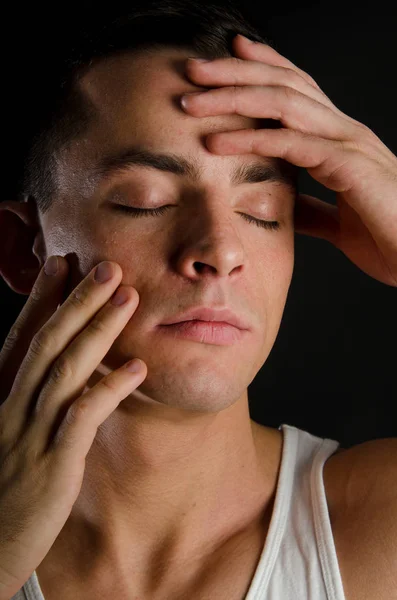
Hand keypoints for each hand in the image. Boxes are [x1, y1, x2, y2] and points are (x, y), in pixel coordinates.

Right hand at [0, 257, 146, 598]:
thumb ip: (33, 400)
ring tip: (128, 297)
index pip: (24, 338)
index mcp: (3, 398)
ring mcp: (31, 435)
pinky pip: (83, 418)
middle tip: (108, 266)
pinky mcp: (53, 465)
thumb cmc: (6, 488)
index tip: (61, 263)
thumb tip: (62, 368)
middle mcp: (13, 408)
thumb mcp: (13, 436)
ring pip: (66, 370)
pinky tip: (136, 367)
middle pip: (48, 343)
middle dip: (78, 300)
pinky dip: (110, 389)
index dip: (42, 299)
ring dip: (98, 330)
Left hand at [182, 34, 396, 286]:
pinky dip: (252, 140)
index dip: (262, 69)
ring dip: (233, 97)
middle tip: (192, 68)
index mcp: (339, 140)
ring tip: (191, 100)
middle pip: (284, 84)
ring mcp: (348, 144)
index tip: (227, 58)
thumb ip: (309, 207)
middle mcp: (343, 132)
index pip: (297, 91)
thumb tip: (281, 203)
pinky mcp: (349, 167)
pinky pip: (293, 145)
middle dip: (235, 71)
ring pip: (284, 103)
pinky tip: (218, 142)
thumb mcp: (337, 219)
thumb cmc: (387, 238)